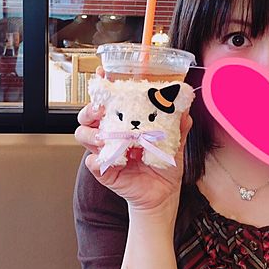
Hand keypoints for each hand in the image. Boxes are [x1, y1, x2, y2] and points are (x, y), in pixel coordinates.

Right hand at [75, 67, 192, 216]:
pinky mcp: (105, 172)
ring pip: (83, 135)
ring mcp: (105, 152)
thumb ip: (179, 125)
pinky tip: (101, 159)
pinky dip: (94, 160)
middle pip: (88, 115)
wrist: (163, 195)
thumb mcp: (175, 142)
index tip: (103, 73)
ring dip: (90, 133)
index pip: (110, 101)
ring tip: (103, 136)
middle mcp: (112, 135)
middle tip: (100, 109)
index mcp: (125, 123)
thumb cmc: (165, 166)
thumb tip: (185, 108)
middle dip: (90, 109)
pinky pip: (92, 164)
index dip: (103, 86)